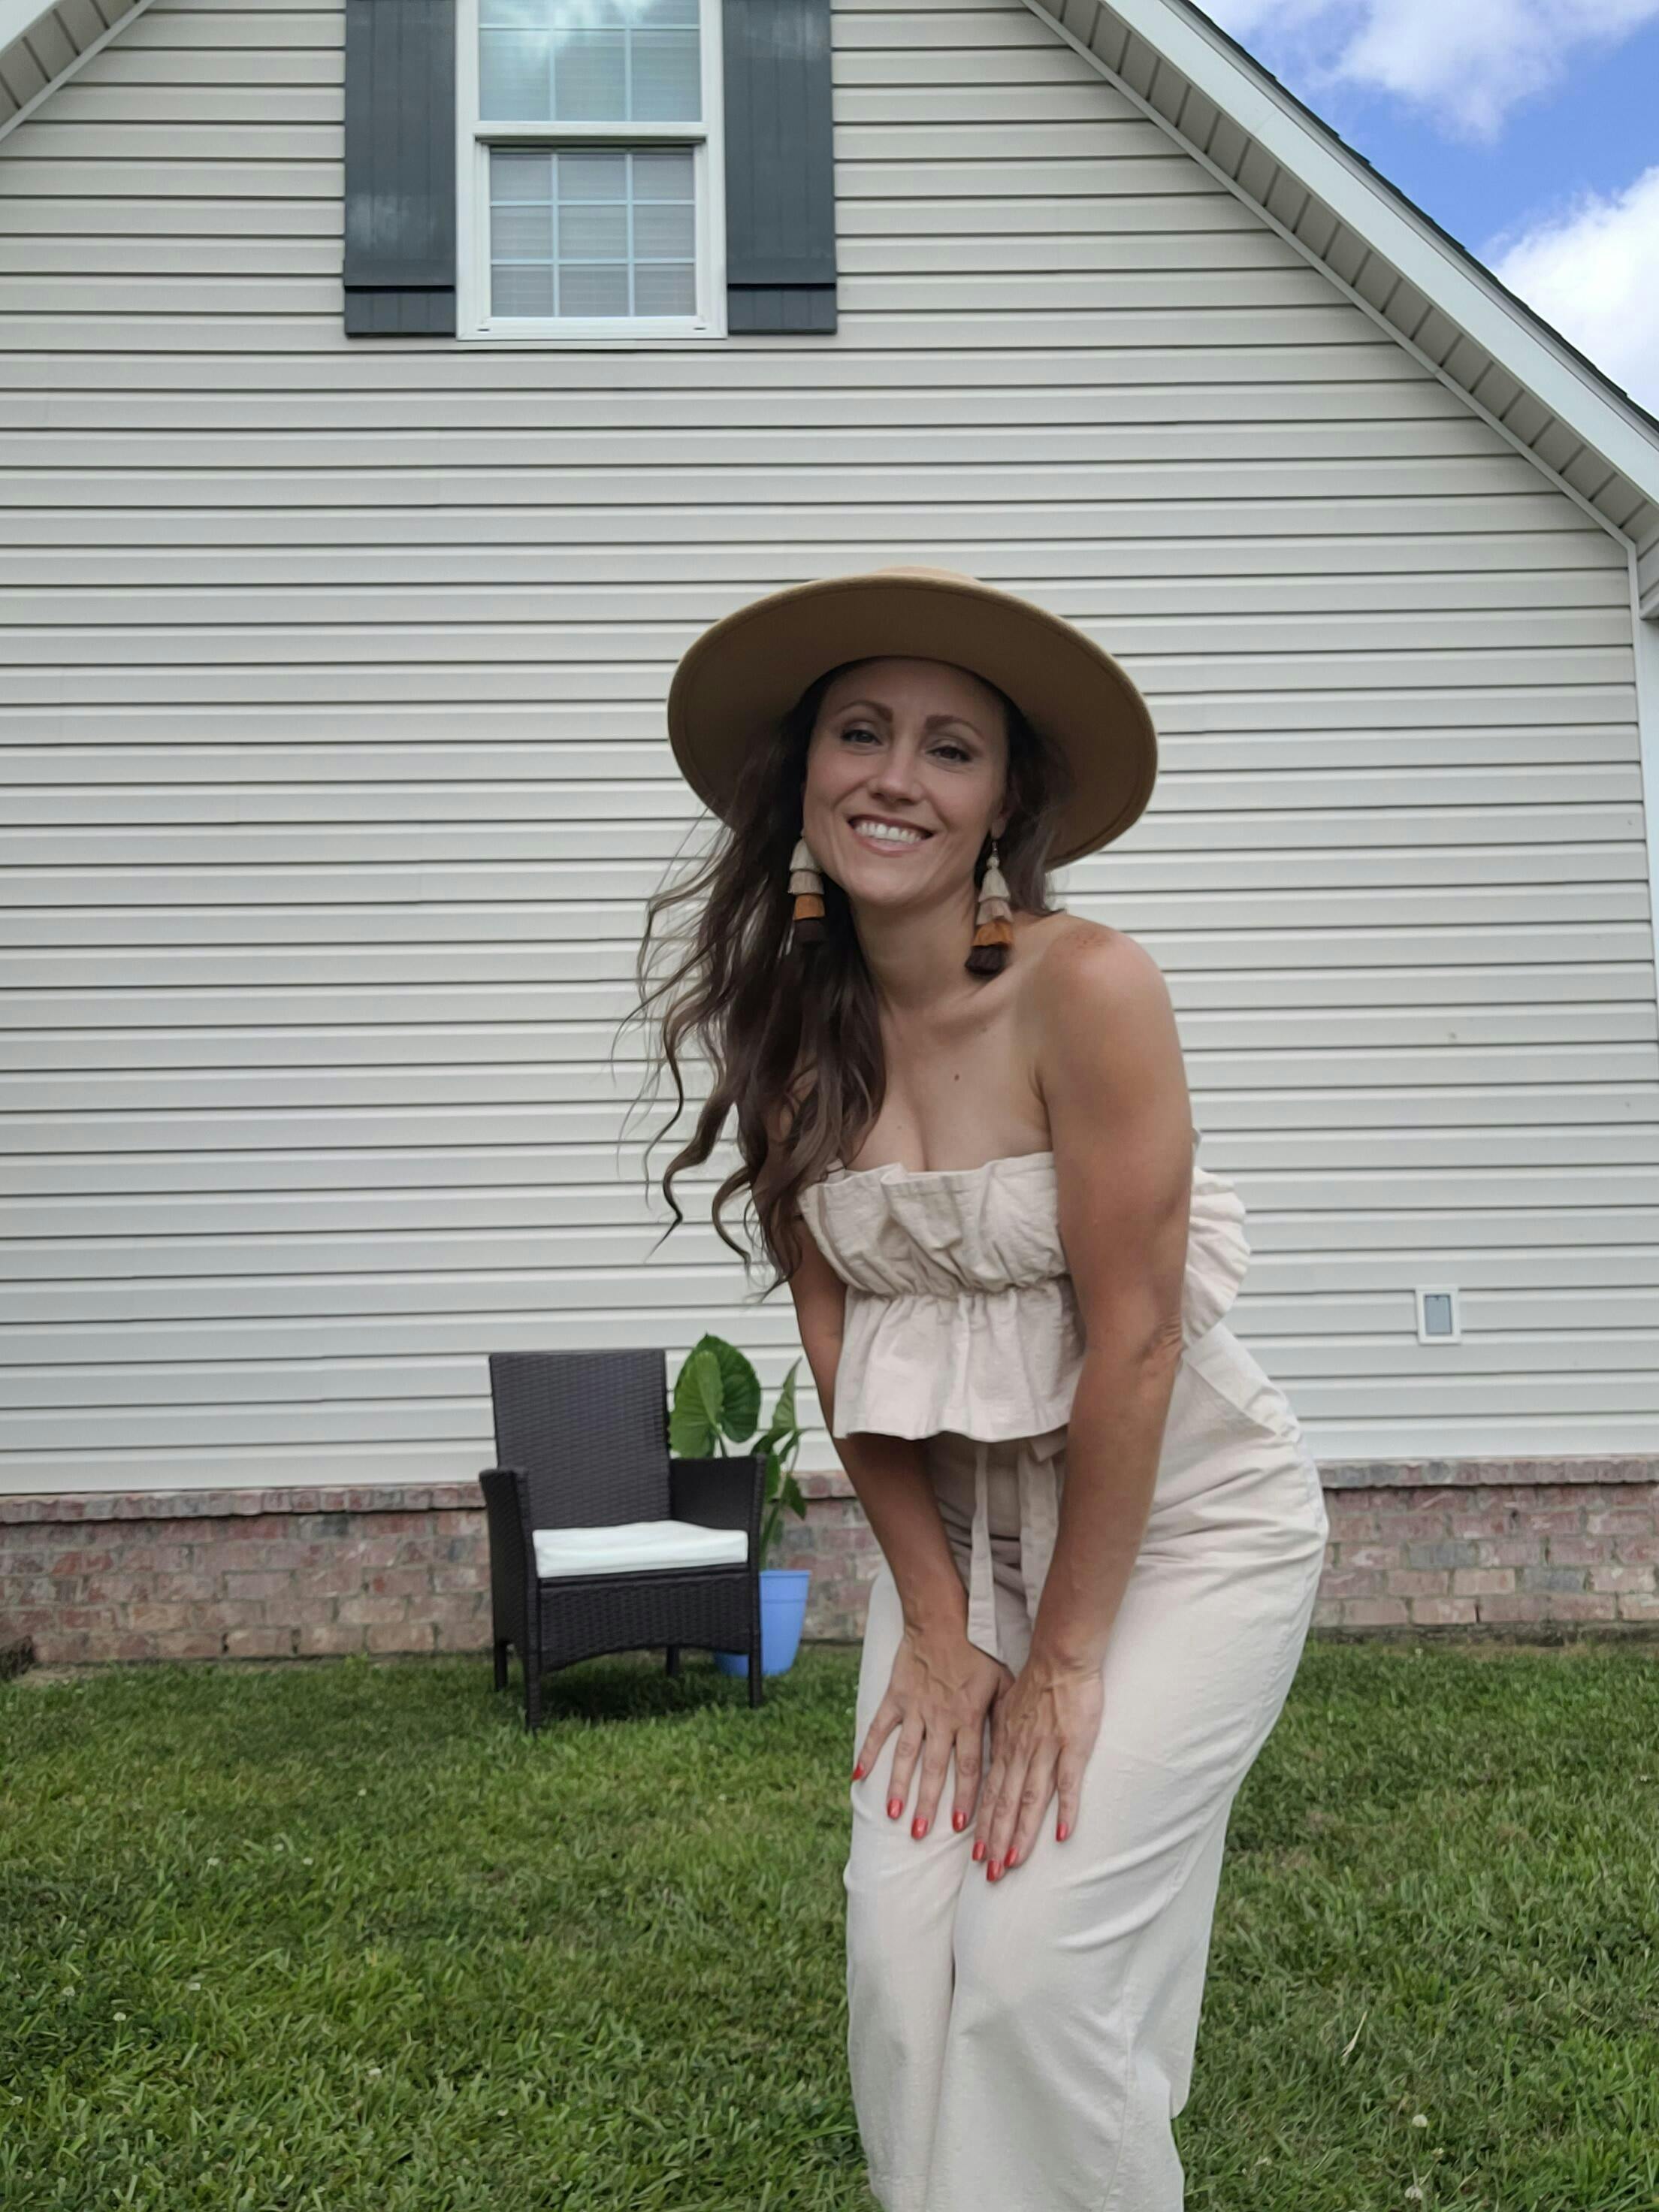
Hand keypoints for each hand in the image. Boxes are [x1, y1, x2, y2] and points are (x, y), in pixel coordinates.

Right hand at [853, 1623, 1011, 1840]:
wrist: (941, 1619)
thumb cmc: (977, 1651)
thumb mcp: (1003, 1681)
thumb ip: (1005, 1715)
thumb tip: (1015, 1748)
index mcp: (968, 1717)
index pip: (969, 1766)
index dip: (966, 1797)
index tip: (963, 1826)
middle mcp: (941, 1718)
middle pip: (935, 1768)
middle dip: (929, 1803)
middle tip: (922, 1834)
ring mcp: (915, 1709)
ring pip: (906, 1755)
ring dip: (900, 1786)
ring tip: (894, 1815)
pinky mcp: (895, 1698)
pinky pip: (878, 1728)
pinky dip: (868, 1751)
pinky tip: (858, 1777)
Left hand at [975, 1651, 1103, 1878]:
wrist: (1060, 1657)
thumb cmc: (1038, 1682)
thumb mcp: (1007, 1707)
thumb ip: (1002, 1734)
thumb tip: (995, 1756)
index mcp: (1005, 1745)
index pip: (991, 1793)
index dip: (984, 1826)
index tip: (977, 1855)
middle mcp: (1020, 1752)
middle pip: (1005, 1804)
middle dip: (996, 1841)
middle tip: (989, 1873)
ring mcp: (1046, 1750)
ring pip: (1029, 1799)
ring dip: (1020, 1834)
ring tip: (1012, 1863)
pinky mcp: (1072, 1745)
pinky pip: (1067, 1783)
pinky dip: (1064, 1809)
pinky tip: (1061, 1835)